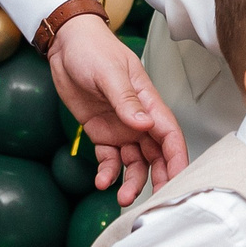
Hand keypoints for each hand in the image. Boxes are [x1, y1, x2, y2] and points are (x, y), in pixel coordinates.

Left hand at [45, 12, 187, 204]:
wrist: (66, 44)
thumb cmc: (93, 49)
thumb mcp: (109, 73)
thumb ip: (126, 101)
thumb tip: (143, 125)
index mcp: (148, 103)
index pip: (170, 135)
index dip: (177, 158)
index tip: (179, 181)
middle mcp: (138, 119)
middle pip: (157, 155)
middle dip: (160, 179)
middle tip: (154, 201)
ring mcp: (121, 128)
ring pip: (135, 162)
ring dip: (132, 181)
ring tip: (122, 197)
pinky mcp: (101, 133)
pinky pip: (110, 159)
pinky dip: (108, 173)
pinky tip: (101, 182)